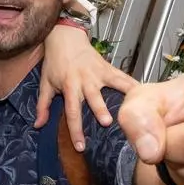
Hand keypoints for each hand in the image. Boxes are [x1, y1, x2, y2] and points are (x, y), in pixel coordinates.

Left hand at [36, 24, 137, 149]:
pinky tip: (146, 94)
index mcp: (69, 86)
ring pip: (112, 86)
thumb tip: (37, 126)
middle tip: (108, 123)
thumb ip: (42, 105)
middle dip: (100, 109)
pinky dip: (134, 85)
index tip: (81, 146)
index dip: (76, 130)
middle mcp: (85, 80)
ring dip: (122, 97)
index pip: (72, 111)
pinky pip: (124, 77)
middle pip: (94, 98)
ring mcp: (99, 73)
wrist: (65, 37)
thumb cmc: (55, 62)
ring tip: (133, 108)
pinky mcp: (109, 68)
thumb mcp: (45, 83)